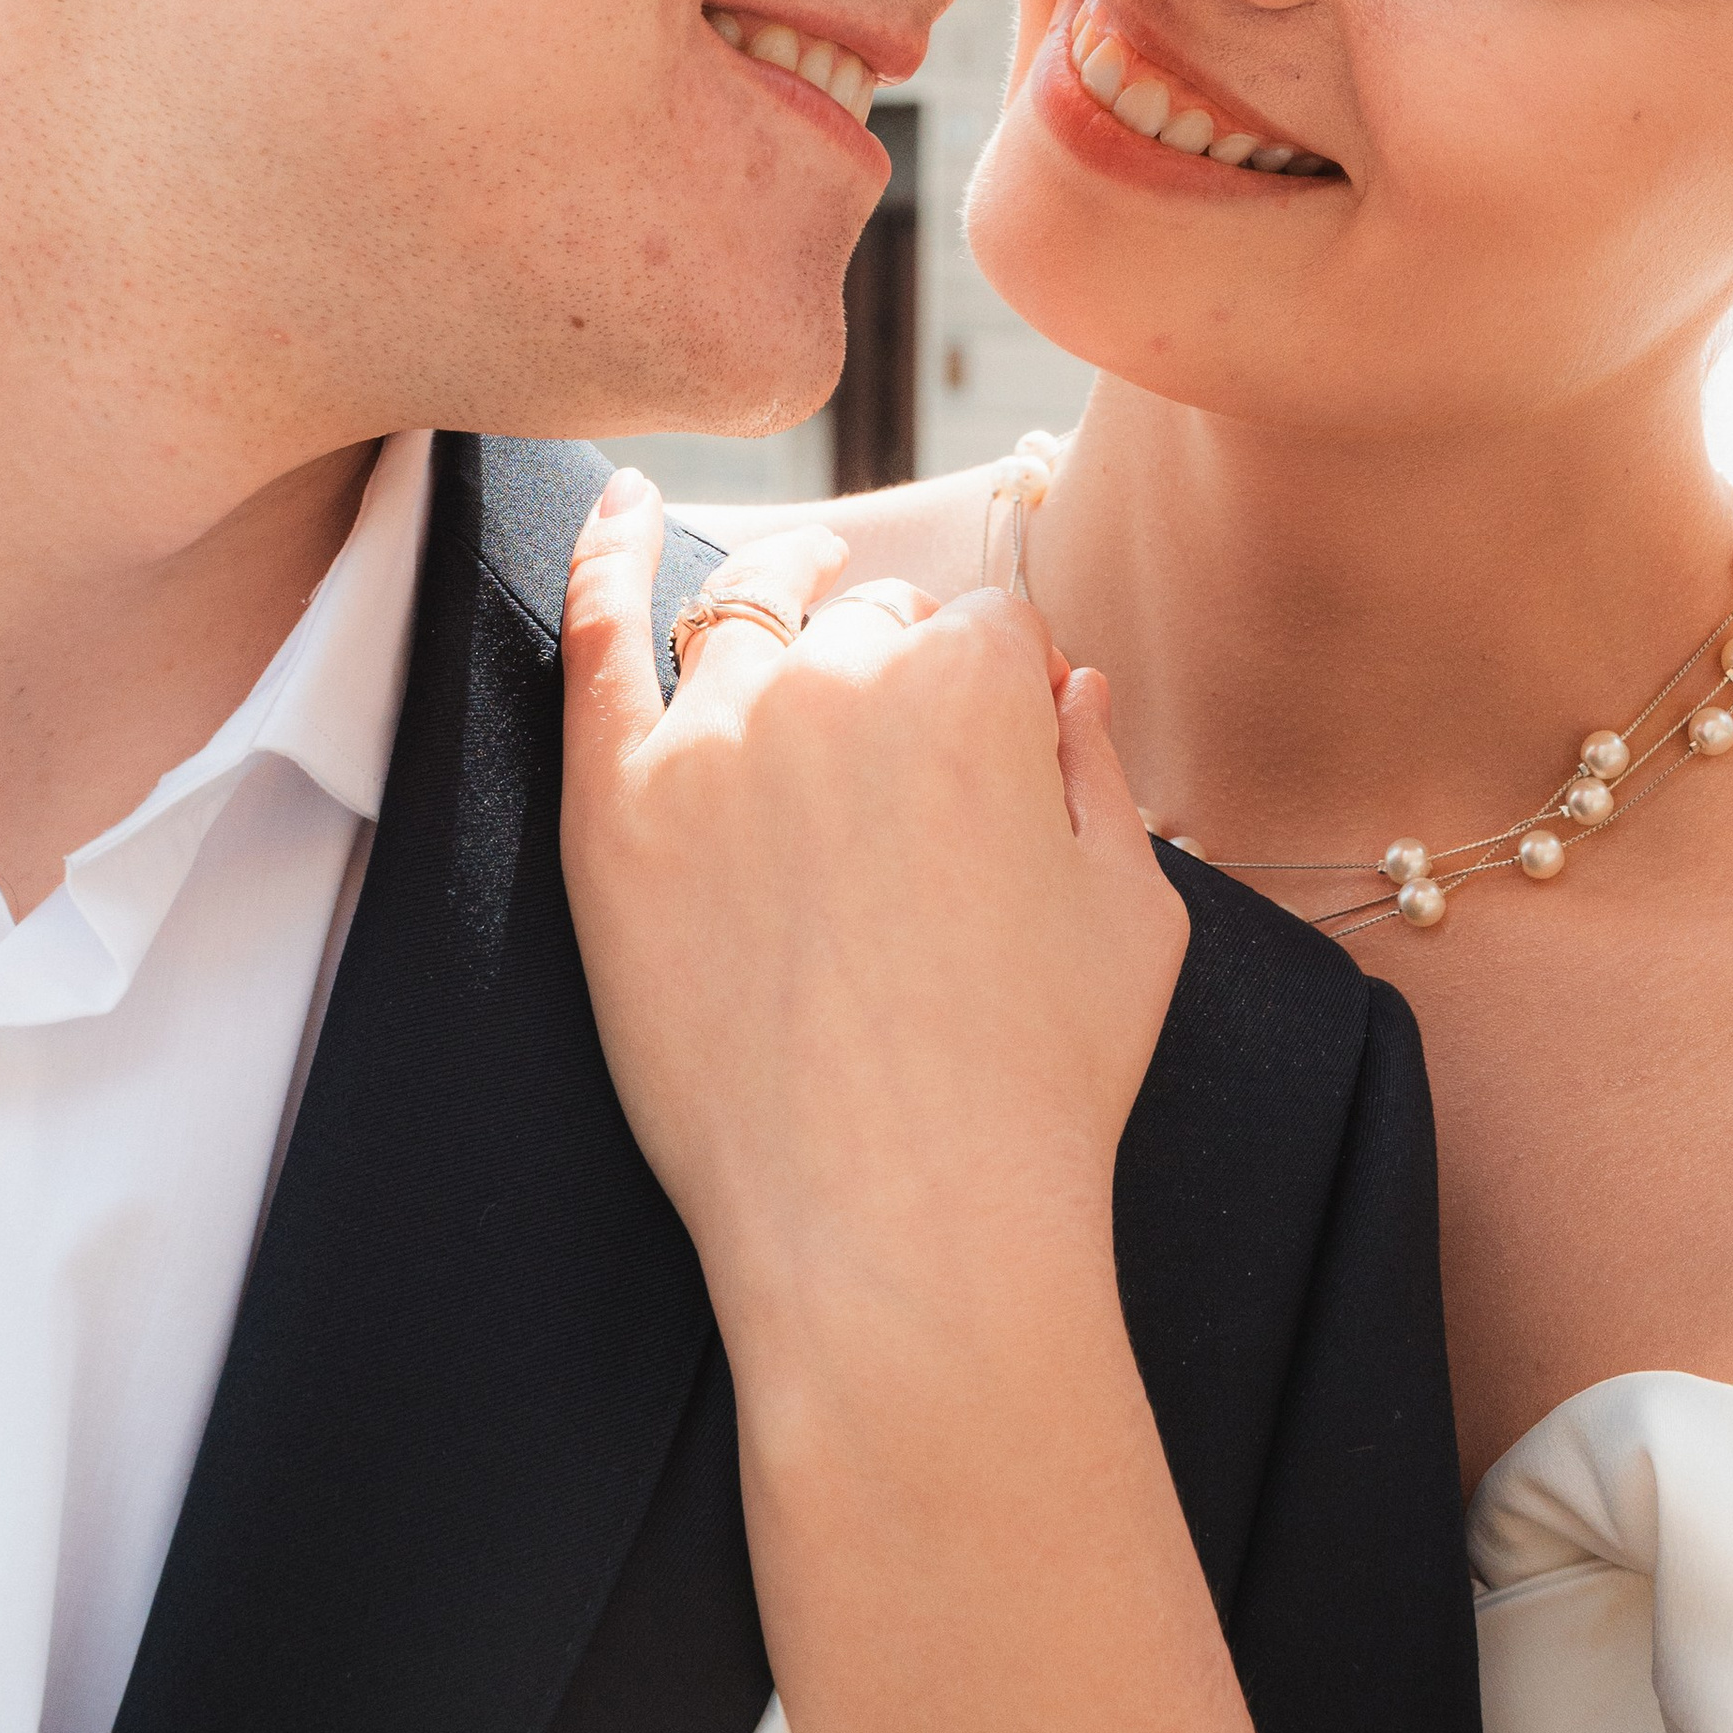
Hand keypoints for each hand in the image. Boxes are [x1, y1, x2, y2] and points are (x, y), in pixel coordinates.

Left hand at [559, 470, 1188, 1372]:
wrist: (900, 1232)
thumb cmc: (1038, 1090)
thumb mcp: (1133, 915)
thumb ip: (1100, 771)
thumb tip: (1069, 685)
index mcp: (984, 684)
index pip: (989, 628)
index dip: (999, 691)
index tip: (998, 756)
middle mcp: (847, 678)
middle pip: (870, 622)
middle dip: (894, 670)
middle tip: (899, 778)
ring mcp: (720, 735)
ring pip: (748, 616)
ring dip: (778, 594)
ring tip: (789, 587)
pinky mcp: (617, 804)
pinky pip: (599, 632)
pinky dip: (605, 548)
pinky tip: (617, 500)